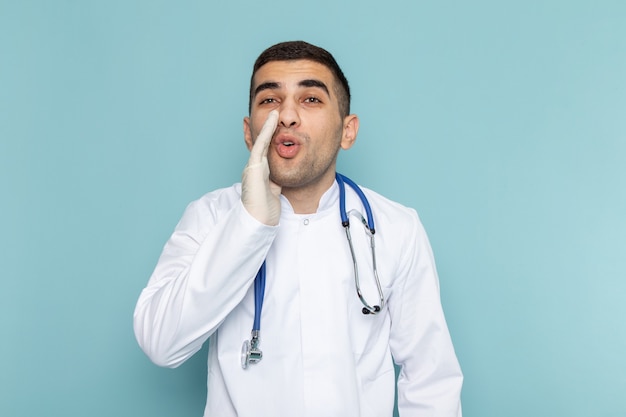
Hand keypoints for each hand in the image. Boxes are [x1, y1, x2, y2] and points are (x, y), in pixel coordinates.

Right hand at [241, 110, 280, 225]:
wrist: (258, 221)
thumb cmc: (265, 211)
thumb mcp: (274, 192)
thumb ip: (276, 183)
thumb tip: (282, 179)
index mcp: (260, 173)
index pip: (264, 151)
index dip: (269, 137)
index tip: (274, 125)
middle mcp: (254, 167)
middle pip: (260, 143)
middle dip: (264, 128)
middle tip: (272, 113)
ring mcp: (252, 166)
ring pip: (260, 141)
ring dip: (267, 126)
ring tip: (275, 112)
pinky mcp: (253, 167)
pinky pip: (261, 145)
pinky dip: (266, 131)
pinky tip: (272, 120)